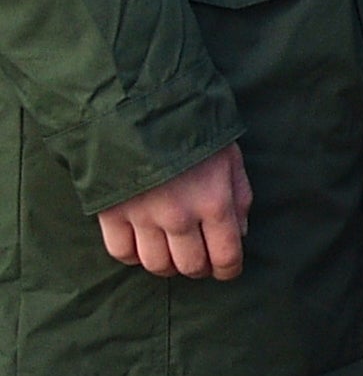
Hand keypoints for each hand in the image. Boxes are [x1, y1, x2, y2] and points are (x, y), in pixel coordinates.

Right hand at [99, 143, 251, 281]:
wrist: (136, 105)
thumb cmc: (192, 128)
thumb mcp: (230, 157)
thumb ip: (240, 198)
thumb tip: (239, 234)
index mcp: (214, 202)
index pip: (226, 258)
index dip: (228, 270)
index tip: (226, 270)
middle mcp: (179, 216)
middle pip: (189, 267)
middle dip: (199, 268)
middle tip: (199, 258)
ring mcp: (142, 216)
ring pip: (156, 265)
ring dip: (167, 265)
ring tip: (171, 252)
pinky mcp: (110, 212)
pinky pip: (121, 253)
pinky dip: (133, 255)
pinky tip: (141, 243)